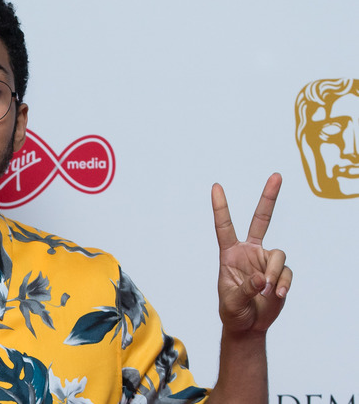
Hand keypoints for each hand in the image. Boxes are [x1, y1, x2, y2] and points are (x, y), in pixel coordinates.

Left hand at [211, 173, 292, 334]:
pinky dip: (283, 283)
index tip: (216, 186)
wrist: (248, 325)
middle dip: (269, 198)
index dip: (221, 207)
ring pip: (278, 255)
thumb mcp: (231, 301)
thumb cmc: (232, 311)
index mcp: (229, 254)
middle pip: (261, 220)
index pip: (224, 226)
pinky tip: (277, 295)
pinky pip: (286, 272)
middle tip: (276, 176)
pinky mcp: (280, 272)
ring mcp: (265, 261)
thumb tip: (263, 278)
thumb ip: (245, 289)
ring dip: (275, 274)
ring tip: (268, 291)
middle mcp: (249, 252)